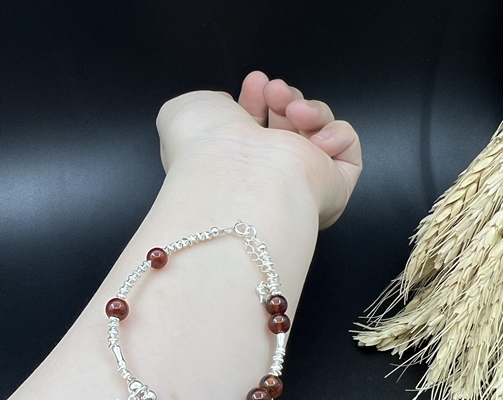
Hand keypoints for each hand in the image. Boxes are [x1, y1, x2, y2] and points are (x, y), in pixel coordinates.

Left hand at [156, 71, 361, 228]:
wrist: (237, 178)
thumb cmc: (204, 150)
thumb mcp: (183, 112)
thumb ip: (204, 104)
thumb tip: (225, 106)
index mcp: (235, 162)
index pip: (256, 126)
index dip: (257, 98)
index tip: (254, 83)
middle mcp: (269, 173)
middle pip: (289, 122)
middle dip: (283, 98)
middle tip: (273, 93)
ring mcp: (303, 180)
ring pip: (318, 128)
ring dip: (308, 109)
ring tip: (291, 110)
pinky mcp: (335, 185)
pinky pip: (347, 149)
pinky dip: (335, 133)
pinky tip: (314, 139)